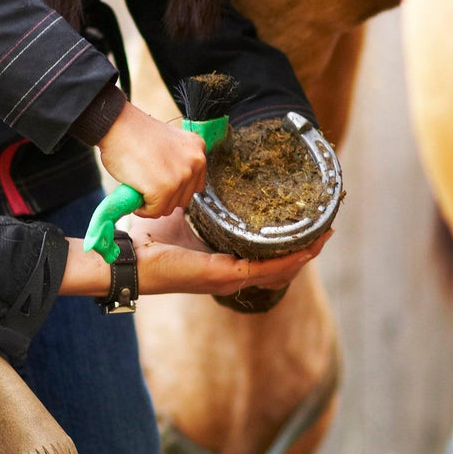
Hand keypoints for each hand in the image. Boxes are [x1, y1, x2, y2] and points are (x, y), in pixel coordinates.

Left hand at [60, 209, 331, 298]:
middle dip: (304, 250)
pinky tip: (302, 251)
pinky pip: (262, 271)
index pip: (261, 258)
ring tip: (322, 238)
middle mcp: (228, 272)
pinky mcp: (222, 273)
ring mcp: (227, 276)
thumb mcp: (177, 216)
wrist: (127, 258)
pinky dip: (285, 262)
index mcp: (220, 261)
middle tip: (325, 232)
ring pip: (277, 270)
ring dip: (302, 255)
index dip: (286, 247)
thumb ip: (193, 204)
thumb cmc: (145, 241)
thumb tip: (200, 177)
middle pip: (277, 267)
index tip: (305, 228)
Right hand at [96, 102, 206, 217]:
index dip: (174, 188)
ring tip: (140, 184)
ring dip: (152, 202)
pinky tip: (135, 189)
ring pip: (169, 208)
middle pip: (183, 199)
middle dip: (164, 196)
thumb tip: (175, 189)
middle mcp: (196, 162)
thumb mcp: (169, 145)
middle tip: (146, 182)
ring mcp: (181, 176)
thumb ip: (179, 163)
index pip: (194, 185)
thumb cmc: (135, 134)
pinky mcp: (165, 189)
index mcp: (198, 149)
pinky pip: (154, 212)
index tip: (158, 180)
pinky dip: (142, 208)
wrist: (117, 125)